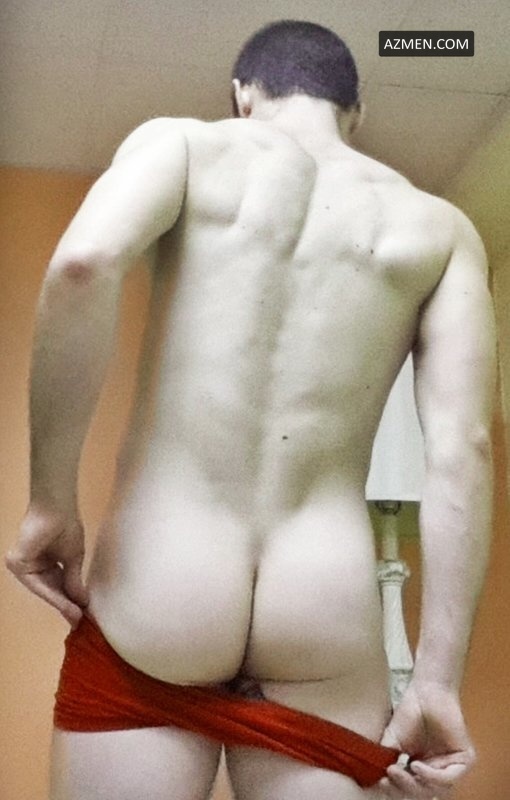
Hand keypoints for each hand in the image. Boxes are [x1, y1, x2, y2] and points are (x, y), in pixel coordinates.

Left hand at [5, 501, 88, 627]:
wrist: (57, 508)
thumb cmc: (66, 526)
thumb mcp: (73, 558)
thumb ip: (73, 580)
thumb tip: (82, 601)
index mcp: (42, 562)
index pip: (55, 584)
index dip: (68, 599)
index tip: (81, 614)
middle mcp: (30, 565)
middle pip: (49, 589)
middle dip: (65, 604)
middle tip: (79, 620)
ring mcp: (21, 565)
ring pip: (43, 589)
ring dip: (61, 603)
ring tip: (76, 615)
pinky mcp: (17, 563)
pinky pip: (37, 584)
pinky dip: (53, 595)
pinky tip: (67, 605)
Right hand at [379, 682, 475, 798]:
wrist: (425, 692)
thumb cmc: (410, 713)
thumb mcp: (392, 742)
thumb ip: (386, 761)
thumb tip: (374, 782)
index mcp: (422, 771)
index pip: (410, 790)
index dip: (395, 790)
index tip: (379, 782)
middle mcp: (438, 771)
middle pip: (422, 793)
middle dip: (403, 788)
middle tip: (387, 776)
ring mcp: (452, 767)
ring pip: (436, 790)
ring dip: (415, 784)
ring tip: (397, 769)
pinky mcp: (465, 760)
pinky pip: (449, 778)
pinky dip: (431, 776)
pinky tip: (416, 764)